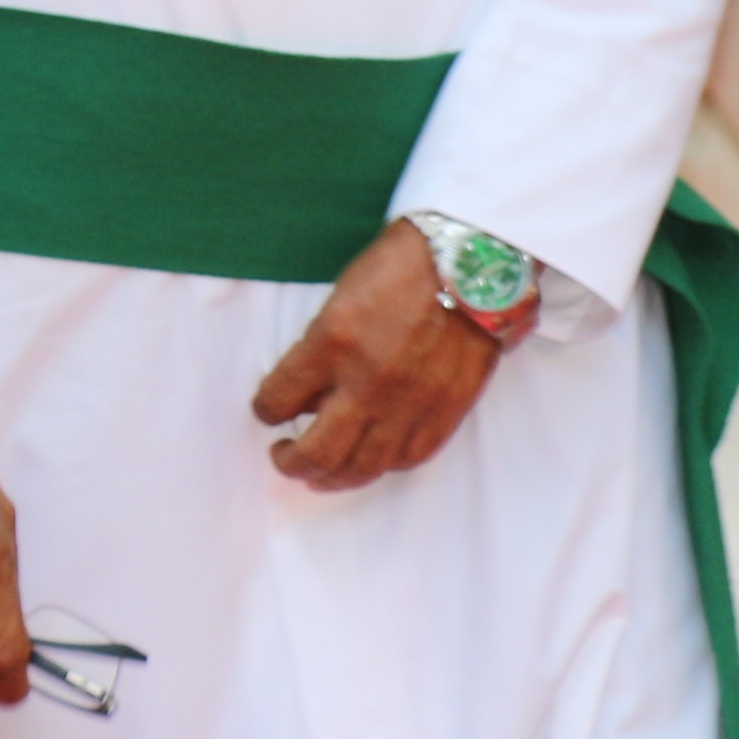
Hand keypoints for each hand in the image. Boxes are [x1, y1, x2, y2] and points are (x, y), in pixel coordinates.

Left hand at [249, 222, 502, 491]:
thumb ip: (321, 349)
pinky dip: (383, 464)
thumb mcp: (342, 296)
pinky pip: (407, 459)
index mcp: (333, 342)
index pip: (278, 401)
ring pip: (361, 469)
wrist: (473, 261)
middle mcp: (367, 383)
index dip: (266, 410)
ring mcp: (409, 403)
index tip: (268, 411)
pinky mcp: (444, 412)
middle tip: (285, 456)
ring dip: (332, 478)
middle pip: (315, 453)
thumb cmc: (402, 266)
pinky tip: (372, 456)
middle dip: (289, 462)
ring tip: (322, 472)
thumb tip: (309, 397)